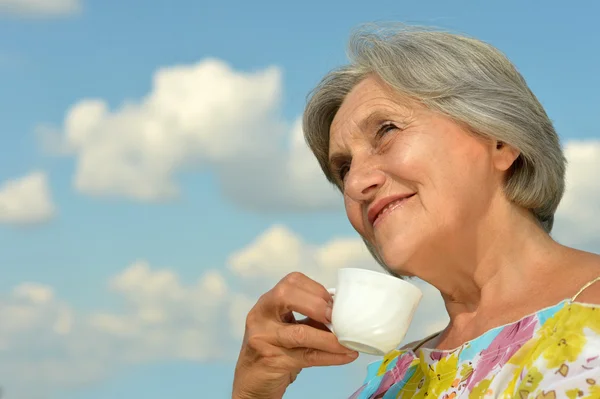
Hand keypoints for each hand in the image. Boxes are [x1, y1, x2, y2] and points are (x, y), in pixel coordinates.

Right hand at [232, 272, 358, 398]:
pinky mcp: (271, 361)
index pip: (291, 282)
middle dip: (316, 305)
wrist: (252, 380)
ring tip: (349, 342)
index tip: (334, 303)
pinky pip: (306, 356)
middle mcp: (261, 315)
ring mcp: (263, 338)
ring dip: (330, 338)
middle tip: (337, 318)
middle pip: (285, 296)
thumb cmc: (275, 349)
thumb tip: (344, 312)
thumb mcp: (288, 327)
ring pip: (299, 333)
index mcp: (268, 302)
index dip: (316, 289)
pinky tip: (346, 356)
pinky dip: (330, 356)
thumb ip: (310, 316)